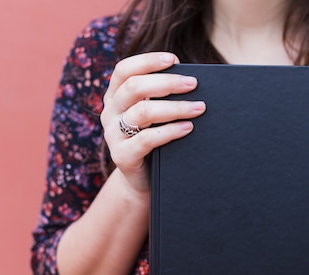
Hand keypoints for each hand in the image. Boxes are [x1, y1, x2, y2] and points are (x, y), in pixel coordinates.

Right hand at [100, 52, 205, 192]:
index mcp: (114, 96)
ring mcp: (112, 135)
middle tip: (193, 84)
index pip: (124, 70)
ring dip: (174, 107)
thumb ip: (161, 98)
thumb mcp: (154, 116)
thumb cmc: (155, 142)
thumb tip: (191, 80)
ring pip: (142, 113)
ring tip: (198, 108)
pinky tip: (188, 127)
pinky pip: (146, 139)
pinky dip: (170, 131)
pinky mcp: (122, 156)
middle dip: (167, 82)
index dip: (147, 61)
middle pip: (134, 88)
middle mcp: (109, 112)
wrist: (142, 180)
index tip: (174, 59)